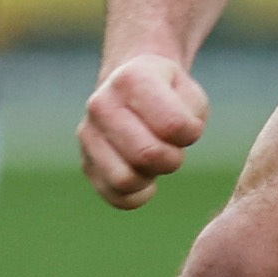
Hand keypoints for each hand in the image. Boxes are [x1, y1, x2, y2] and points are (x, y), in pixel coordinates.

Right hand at [80, 51, 208, 209]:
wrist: (133, 89)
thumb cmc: (169, 94)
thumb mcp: (190, 94)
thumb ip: (189, 118)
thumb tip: (162, 153)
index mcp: (130, 80)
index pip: (172, 125)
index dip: (190, 132)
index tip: (188, 126)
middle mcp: (100, 104)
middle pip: (147, 155)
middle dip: (172, 159)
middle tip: (174, 148)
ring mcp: (88, 135)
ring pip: (125, 180)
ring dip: (150, 177)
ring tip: (155, 161)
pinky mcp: (87, 164)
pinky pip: (116, 196)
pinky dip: (137, 195)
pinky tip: (145, 178)